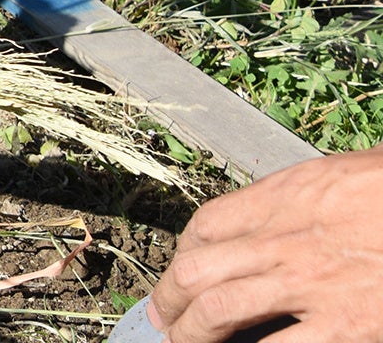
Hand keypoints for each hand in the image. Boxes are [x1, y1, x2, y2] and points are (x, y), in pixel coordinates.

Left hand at [149, 148, 382, 342]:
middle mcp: (287, 237)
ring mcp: (311, 283)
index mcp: (287, 197)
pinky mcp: (345, 324)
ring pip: (218, 308)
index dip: (181, 253)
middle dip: (169, 299)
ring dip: (191, 334)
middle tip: (163, 320)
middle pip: (197, 268)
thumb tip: (273, 224)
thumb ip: (302, 202)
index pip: (207, 225)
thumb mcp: (343, 179)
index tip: (178, 273)